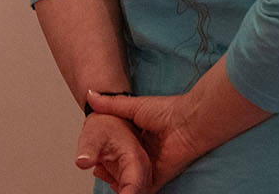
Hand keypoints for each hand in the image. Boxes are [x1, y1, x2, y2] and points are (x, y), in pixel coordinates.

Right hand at [85, 88, 212, 190]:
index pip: (121, 147)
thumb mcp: (133, 106)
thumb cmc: (167, 111)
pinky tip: (119, 188)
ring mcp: (153, 165)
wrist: (188, 123)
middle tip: (96, 168)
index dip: (107, 152)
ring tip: (102, 176)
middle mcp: (148, 151)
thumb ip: (111, 104)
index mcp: (143, 135)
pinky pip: (143, 188)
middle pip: (125, 164)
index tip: (94, 155)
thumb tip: (90, 94)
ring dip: (118, 179)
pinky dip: (131, 190)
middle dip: (111, 168)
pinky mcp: (159, 177)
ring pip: (132, 177)